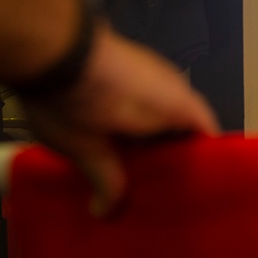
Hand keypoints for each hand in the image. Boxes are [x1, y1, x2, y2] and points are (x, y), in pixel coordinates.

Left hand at [20, 23, 219, 215]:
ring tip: (132, 164)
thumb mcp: (88, 148)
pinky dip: (135, 114)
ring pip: (161, 107)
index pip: (207, 134)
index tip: (191, 189)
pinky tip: (112, 131)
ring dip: (150, 132)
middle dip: (171, 152)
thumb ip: (106, 180)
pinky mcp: (127, 60)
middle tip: (157, 186)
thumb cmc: (80, 102)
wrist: (50, 45)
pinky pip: (144, 93)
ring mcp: (150, 66)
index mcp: (177, 106)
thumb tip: (106, 212)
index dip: (202, 162)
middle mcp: (173, 83)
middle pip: (183, 122)